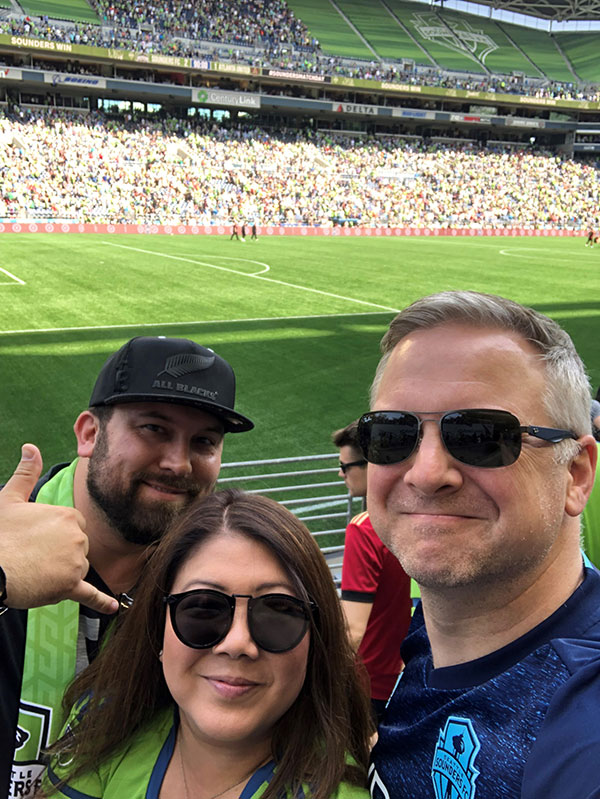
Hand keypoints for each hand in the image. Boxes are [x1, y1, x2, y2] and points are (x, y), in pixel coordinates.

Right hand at [0, 444, 118, 613]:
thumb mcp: (10, 498)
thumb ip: (25, 473)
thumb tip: (30, 447)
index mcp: (68, 515)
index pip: (73, 528)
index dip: (55, 535)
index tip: (37, 539)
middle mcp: (78, 537)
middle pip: (77, 549)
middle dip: (59, 554)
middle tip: (32, 555)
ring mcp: (75, 562)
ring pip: (76, 569)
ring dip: (61, 573)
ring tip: (34, 570)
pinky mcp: (69, 586)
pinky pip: (90, 595)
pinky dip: (101, 602)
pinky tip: (113, 607)